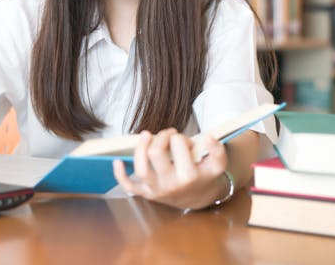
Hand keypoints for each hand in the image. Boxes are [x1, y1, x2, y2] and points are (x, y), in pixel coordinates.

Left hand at [112, 128, 227, 209]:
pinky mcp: (146, 193)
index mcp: (188, 176)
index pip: (179, 145)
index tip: (184, 141)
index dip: (181, 138)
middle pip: (156, 153)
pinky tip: (118, 161)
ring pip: (140, 168)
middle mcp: (170, 184)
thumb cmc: (205, 176)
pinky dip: (120, 174)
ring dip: (139, 148)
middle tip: (168, 135)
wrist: (199, 198)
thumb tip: (209, 138)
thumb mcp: (217, 165)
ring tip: (146, 135)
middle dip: (160, 137)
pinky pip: (128, 186)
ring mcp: (156, 190)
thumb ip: (217, 151)